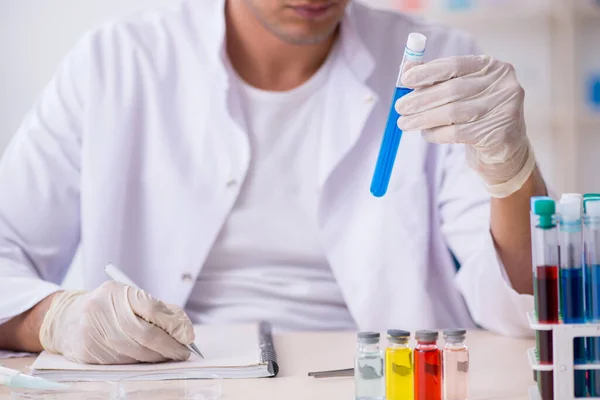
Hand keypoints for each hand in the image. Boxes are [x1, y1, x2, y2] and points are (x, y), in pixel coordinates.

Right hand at [39, 281, 194, 363]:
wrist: (67, 318)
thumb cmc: (109, 307)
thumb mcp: (130, 298)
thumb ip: (160, 310)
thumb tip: (185, 331)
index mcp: (117, 291)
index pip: (151, 308)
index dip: (173, 324)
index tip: (188, 336)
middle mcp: (101, 309)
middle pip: (145, 334)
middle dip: (169, 346)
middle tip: (183, 353)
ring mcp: (91, 331)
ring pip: (135, 351)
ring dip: (157, 357)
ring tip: (169, 356)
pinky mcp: (87, 351)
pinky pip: (122, 361)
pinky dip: (139, 362)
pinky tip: (147, 359)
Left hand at [395, 55, 535, 197]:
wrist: (504, 147)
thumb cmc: (476, 114)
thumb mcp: (459, 91)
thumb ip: (435, 78)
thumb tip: (406, 67)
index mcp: (491, 66)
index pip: (455, 64)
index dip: (427, 71)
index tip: (405, 79)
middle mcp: (502, 84)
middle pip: (452, 90)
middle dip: (421, 99)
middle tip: (399, 107)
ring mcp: (504, 109)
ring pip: (453, 113)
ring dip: (423, 119)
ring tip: (405, 123)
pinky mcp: (500, 133)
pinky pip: (458, 133)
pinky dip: (437, 134)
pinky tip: (426, 134)